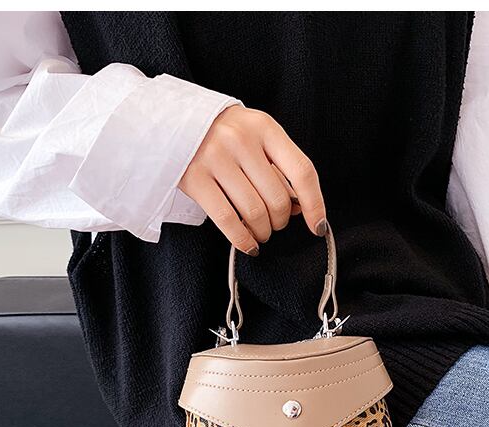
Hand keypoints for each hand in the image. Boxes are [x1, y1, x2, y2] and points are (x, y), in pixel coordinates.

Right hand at [178, 105, 326, 254]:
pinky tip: (248, 245)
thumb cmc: (223, 134)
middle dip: (280, 221)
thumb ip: (278, 167)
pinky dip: (243, 239)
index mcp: (264, 127)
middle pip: (278, 199)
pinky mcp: (195, 178)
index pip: (302, 171)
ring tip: (260, 232)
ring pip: (255, 212)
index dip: (314, 204)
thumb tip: (299, 208)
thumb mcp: (255, 138)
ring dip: (263, 232)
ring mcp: (216, 158)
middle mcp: (241, 140)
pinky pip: (228, 220)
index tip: (316, 225)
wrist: (173, 121)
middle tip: (274, 224)